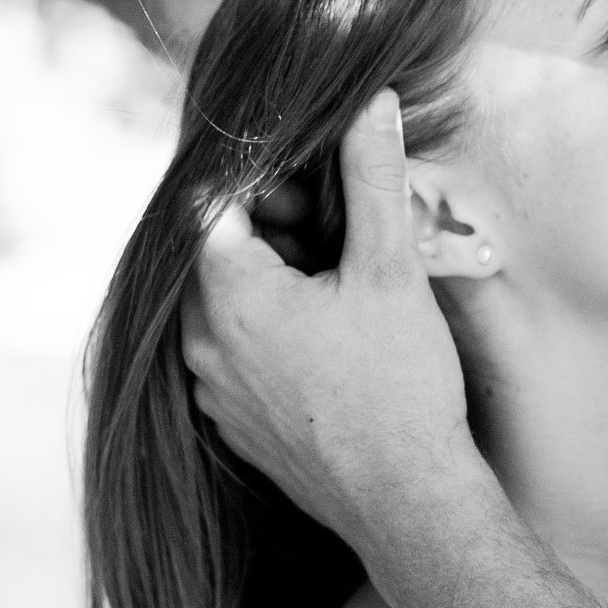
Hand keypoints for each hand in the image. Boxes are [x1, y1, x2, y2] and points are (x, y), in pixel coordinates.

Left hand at [181, 91, 479, 564]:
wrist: (407, 505)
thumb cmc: (399, 388)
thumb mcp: (391, 269)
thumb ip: (372, 178)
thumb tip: (372, 102)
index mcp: (227, 295)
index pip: (214, 206)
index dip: (265, 185)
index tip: (314, 192)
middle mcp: (200, 344)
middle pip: (216, 257)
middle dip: (271, 233)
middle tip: (336, 236)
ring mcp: (211, 392)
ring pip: (224, 311)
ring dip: (269, 288)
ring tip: (337, 292)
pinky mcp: (233, 428)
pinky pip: (233, 360)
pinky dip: (268, 340)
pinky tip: (328, 350)